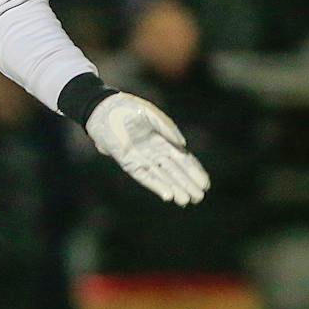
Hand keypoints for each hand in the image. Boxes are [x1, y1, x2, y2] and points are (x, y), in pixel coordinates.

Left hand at [85, 91, 209, 206]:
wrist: (103, 109)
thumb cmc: (127, 108)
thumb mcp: (151, 114)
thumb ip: (167, 127)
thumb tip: (183, 144)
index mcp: (162, 140)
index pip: (182, 159)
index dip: (194, 171)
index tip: (205, 183)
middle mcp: (154, 152)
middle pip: (174, 171)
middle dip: (187, 184)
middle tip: (200, 197)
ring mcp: (141, 159)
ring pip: (162, 177)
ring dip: (174, 188)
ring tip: (187, 200)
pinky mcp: (128, 163)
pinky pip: (144, 177)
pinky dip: (156, 186)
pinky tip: (168, 195)